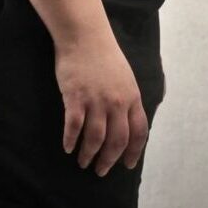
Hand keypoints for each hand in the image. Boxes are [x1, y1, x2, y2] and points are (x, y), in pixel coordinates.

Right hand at [54, 26, 147, 175]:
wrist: (85, 36)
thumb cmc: (105, 55)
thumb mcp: (125, 77)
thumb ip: (127, 99)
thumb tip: (127, 122)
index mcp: (132, 96)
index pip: (138, 131)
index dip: (134, 151)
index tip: (128, 165)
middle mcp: (117, 102)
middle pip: (116, 140)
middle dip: (109, 160)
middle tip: (101, 171)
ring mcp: (96, 100)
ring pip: (95, 138)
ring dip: (89, 154)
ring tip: (84, 162)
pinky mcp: (75, 98)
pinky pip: (73, 127)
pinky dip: (71, 140)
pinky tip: (68, 147)